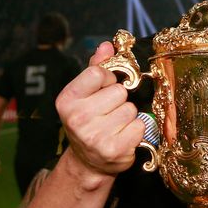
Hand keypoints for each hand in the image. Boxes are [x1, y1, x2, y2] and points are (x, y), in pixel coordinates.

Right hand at [55, 41, 145, 176]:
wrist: (88, 161)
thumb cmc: (89, 121)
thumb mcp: (86, 93)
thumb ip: (96, 67)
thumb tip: (107, 45)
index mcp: (67, 99)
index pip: (98, 73)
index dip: (108, 79)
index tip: (104, 90)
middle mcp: (77, 118)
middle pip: (119, 92)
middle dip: (119, 100)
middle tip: (108, 112)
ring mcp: (94, 136)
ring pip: (131, 109)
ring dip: (128, 116)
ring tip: (115, 125)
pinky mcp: (114, 150)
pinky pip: (140, 126)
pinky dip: (136, 130)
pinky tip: (123, 136)